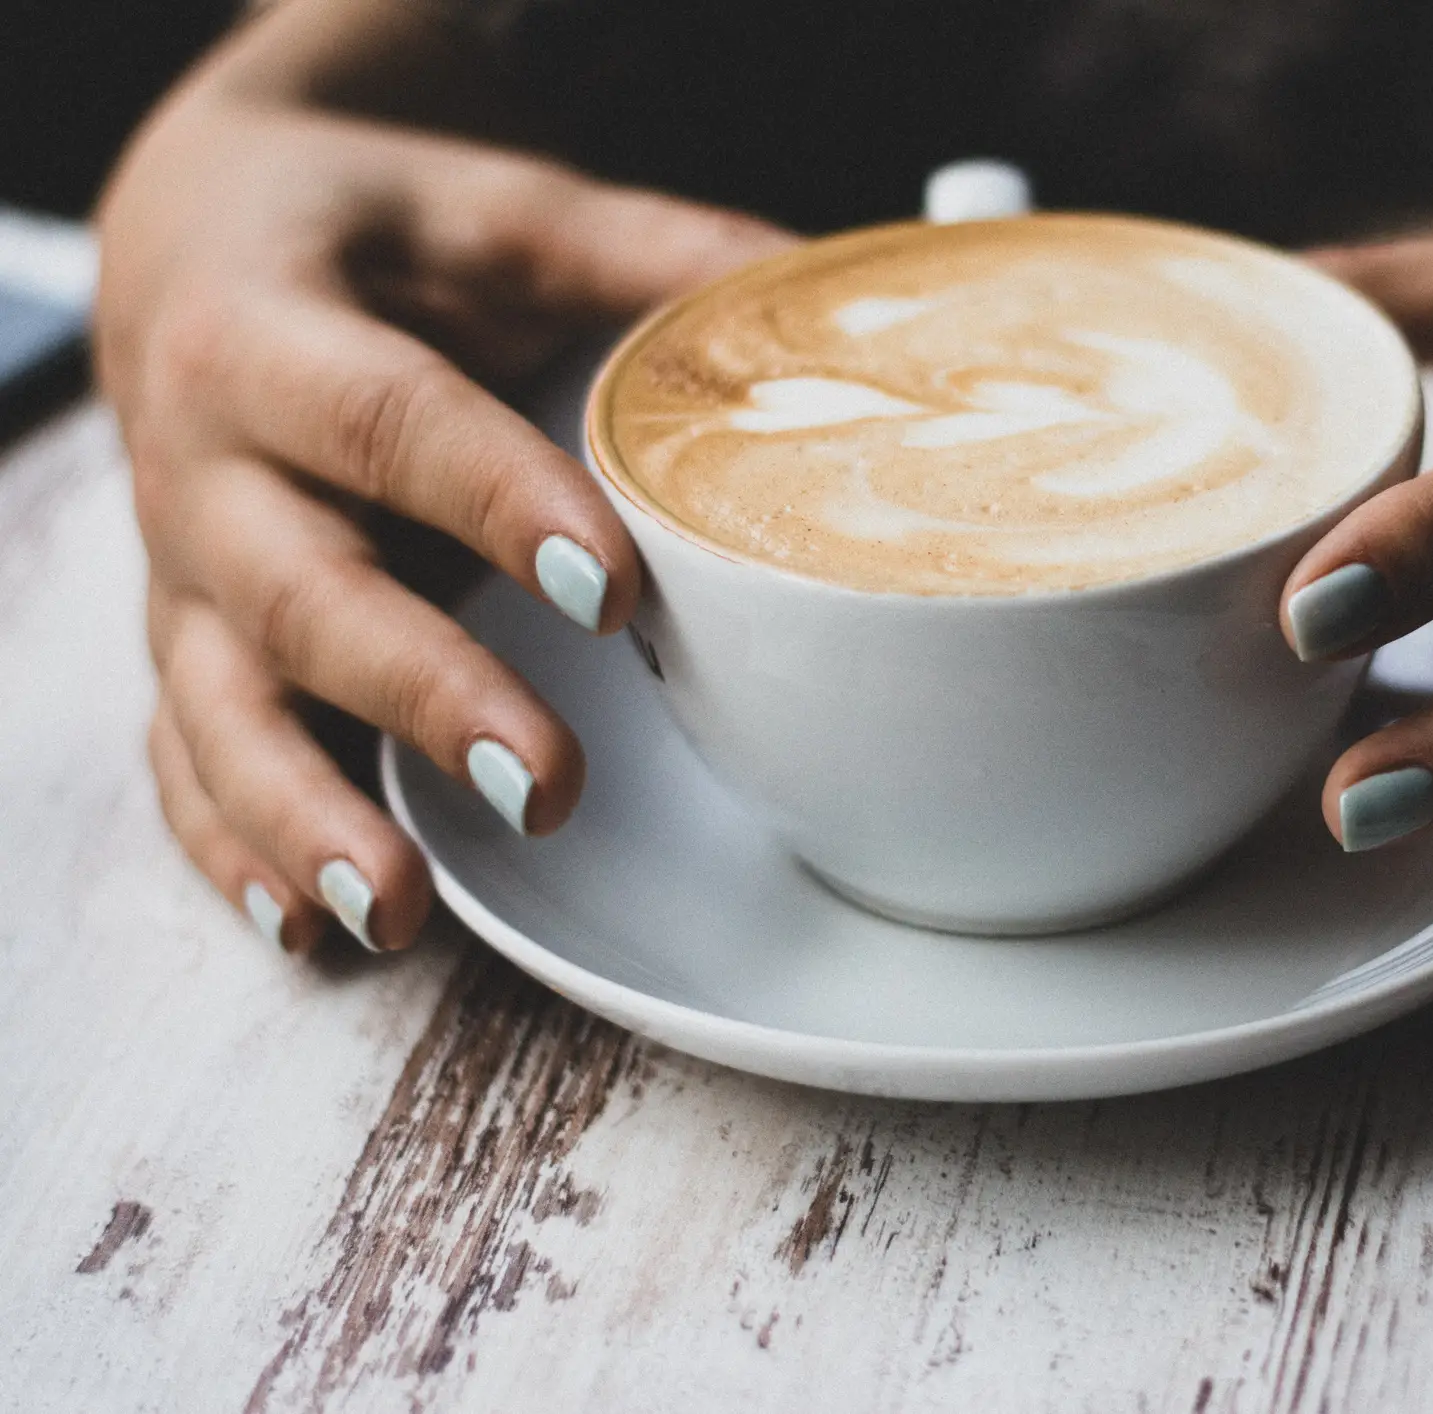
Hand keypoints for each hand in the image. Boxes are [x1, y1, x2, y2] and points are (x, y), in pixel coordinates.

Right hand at [98, 87, 792, 953]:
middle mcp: (204, 466)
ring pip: (222, 704)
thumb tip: (819, 289)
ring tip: (398, 906)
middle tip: (545, 785)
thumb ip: (644, 254)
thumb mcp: (496, 211)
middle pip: (302, 592)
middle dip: (421, 694)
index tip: (612, 583)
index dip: (496, 500)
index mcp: (271, 332)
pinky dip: (238, 845)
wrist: (196, 242)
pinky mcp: (186, 643)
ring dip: (307, 812)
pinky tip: (305, 924)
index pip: (386, 422)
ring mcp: (183, 573)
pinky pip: (186, 757)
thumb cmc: (370, 234)